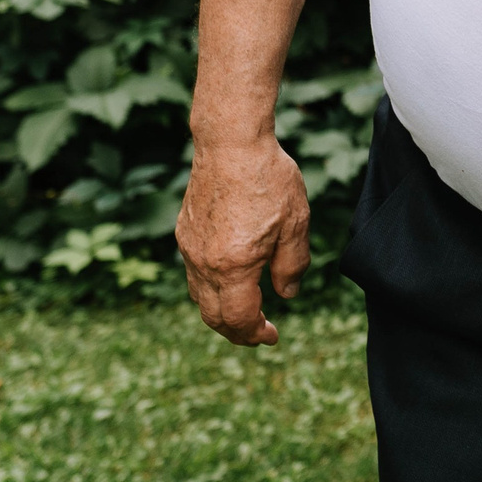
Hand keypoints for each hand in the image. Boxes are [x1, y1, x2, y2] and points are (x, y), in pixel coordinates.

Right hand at [175, 135, 311, 345]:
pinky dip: (211, 287)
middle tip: (259, 333)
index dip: (255, 334)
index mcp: (232, 266)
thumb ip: (291, 265)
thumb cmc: (269, 179)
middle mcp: (204, 262)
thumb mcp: (295, 224)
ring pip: (200, 296)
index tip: (272, 337)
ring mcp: (190, 248)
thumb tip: (286, 295)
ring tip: (247, 309)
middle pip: (213, 316)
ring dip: (222, 311)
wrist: (231, 143)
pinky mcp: (185, 232)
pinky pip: (195, 273)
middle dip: (236, 332)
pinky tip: (232, 278)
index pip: (239, 318)